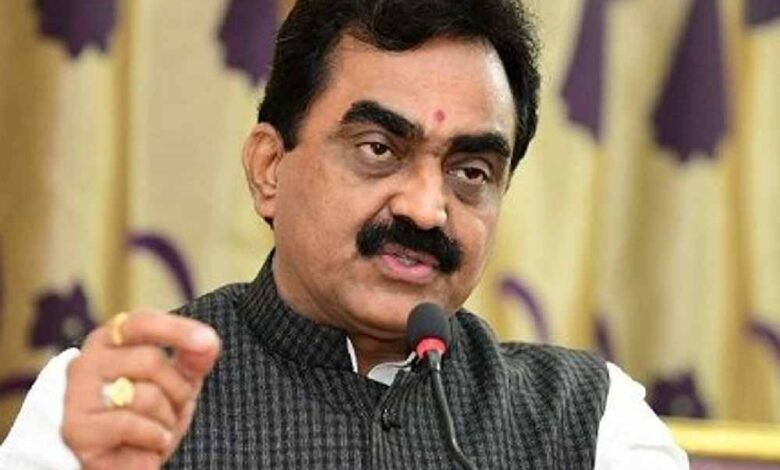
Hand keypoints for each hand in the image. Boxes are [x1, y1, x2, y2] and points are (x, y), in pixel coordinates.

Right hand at [61, 310, 220, 469]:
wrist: (120, 464)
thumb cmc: (148, 416)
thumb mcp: (177, 383)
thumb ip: (193, 359)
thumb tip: (208, 342)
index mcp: (110, 340)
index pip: (142, 323)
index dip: (177, 330)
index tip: (209, 342)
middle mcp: (87, 361)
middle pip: (151, 361)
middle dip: (177, 390)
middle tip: (172, 409)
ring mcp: (77, 395)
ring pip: (144, 395)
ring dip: (165, 419)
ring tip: (156, 429)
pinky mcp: (76, 429)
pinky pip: (131, 425)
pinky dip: (153, 438)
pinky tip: (148, 445)